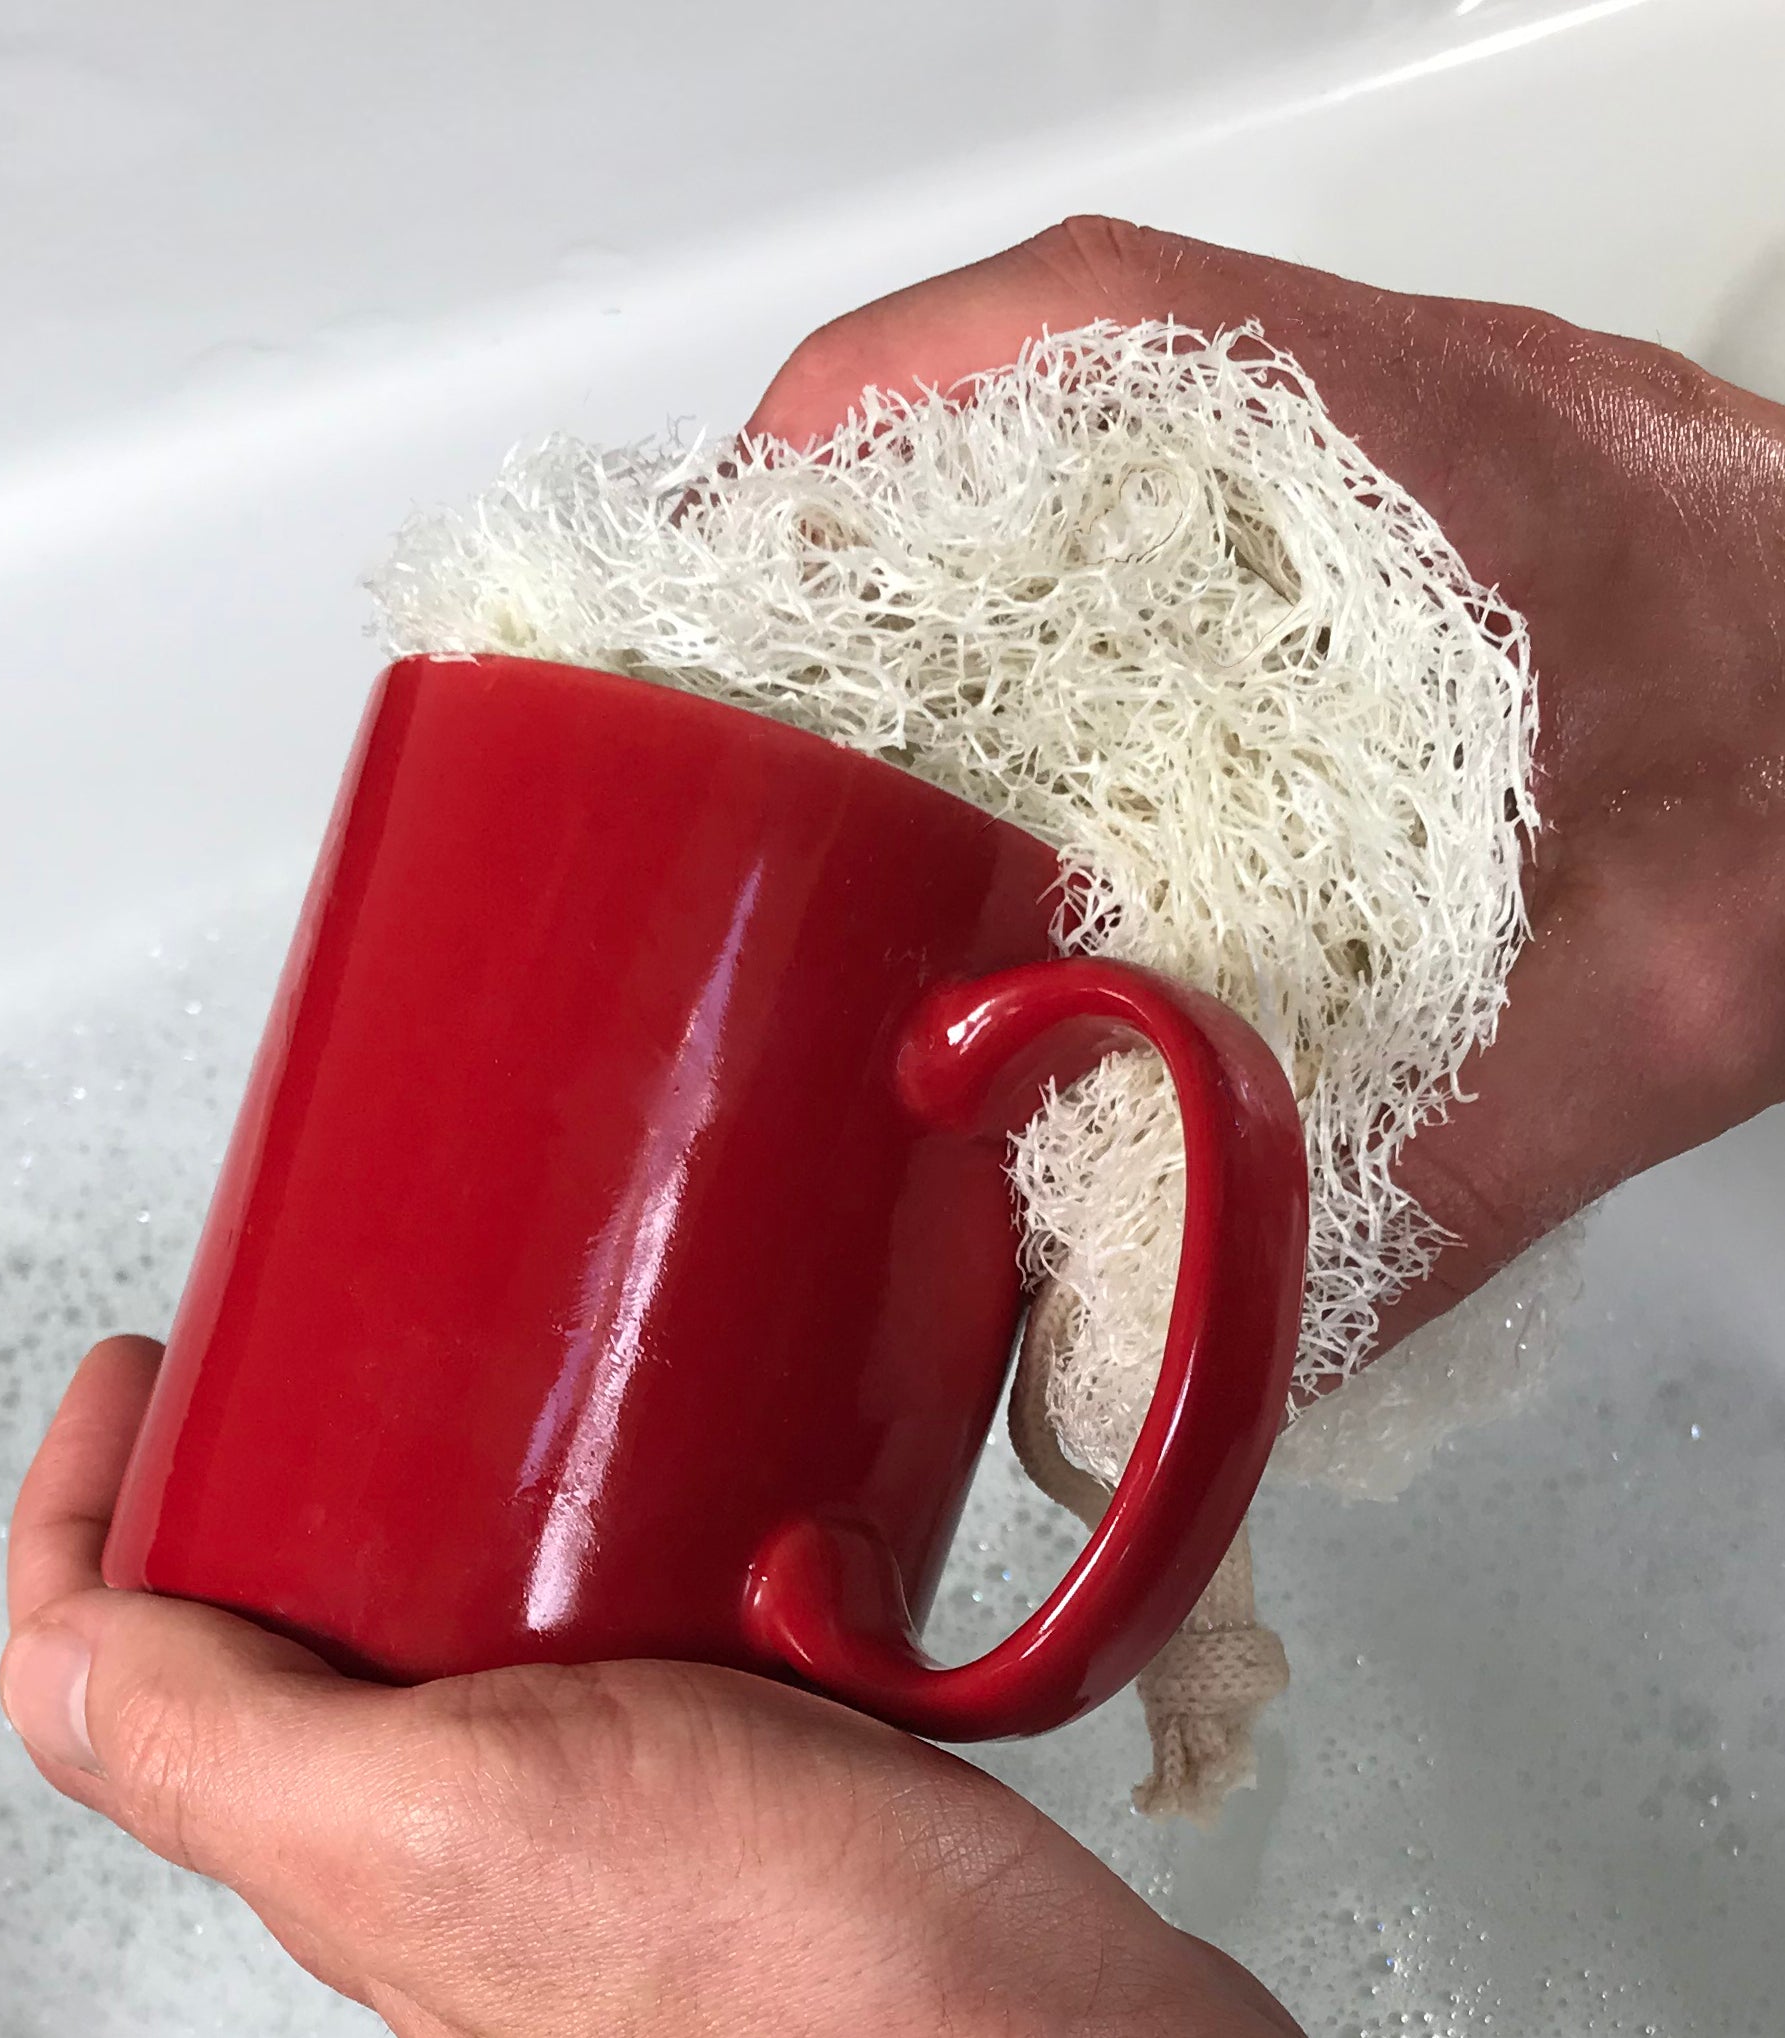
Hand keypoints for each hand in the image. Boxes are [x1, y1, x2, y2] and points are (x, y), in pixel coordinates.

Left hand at [1, 1336, 1423, 2037]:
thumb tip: (50, 1663)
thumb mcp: (452, 1825)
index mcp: (348, 1850)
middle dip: (263, 1487)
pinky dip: (609, 1537)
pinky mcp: (736, 1776)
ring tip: (494, 1379)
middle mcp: (451, 1842)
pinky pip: (621, 1639)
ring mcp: (595, 1814)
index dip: (85, 1513)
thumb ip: (236, 1756)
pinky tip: (673, 1475)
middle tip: (318, 1352)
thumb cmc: (787, 1979)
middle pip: (277, 1646)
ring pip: (455, 1637)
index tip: (137, 1372)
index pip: (122, 1681)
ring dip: (437, 1500)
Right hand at [747, 217, 1784, 1346]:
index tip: (732, 540)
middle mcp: (1402, 409)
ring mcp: (1406, 435)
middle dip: (857, 504)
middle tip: (742, 663)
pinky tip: (1023, 732)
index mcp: (1435, 458)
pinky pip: (1179, 491)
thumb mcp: (1656, 1004)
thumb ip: (1425, 1187)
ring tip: (838, 702)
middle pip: (1040, 373)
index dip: (870, 413)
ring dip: (948, 537)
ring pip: (1098, 423)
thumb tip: (1182, 1355)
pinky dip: (1061, 579)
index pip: (1086, 330)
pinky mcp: (1418, 497)